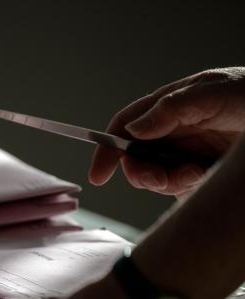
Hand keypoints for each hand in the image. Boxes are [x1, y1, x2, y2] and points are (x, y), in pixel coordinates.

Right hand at [89, 67, 244, 197]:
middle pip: (135, 159)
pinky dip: (186, 189)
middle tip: (161, 179)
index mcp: (168, 108)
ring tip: (194, 174)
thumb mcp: (214, 92)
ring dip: (168, 182)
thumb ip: (172, 108)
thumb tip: (134, 128)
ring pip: (156, 178)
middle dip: (142, 173)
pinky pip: (179, 191)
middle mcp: (172, 132)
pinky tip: (204, 178)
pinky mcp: (200, 175)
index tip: (99, 175)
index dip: (107, 150)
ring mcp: (185, 154)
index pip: (125, 127)